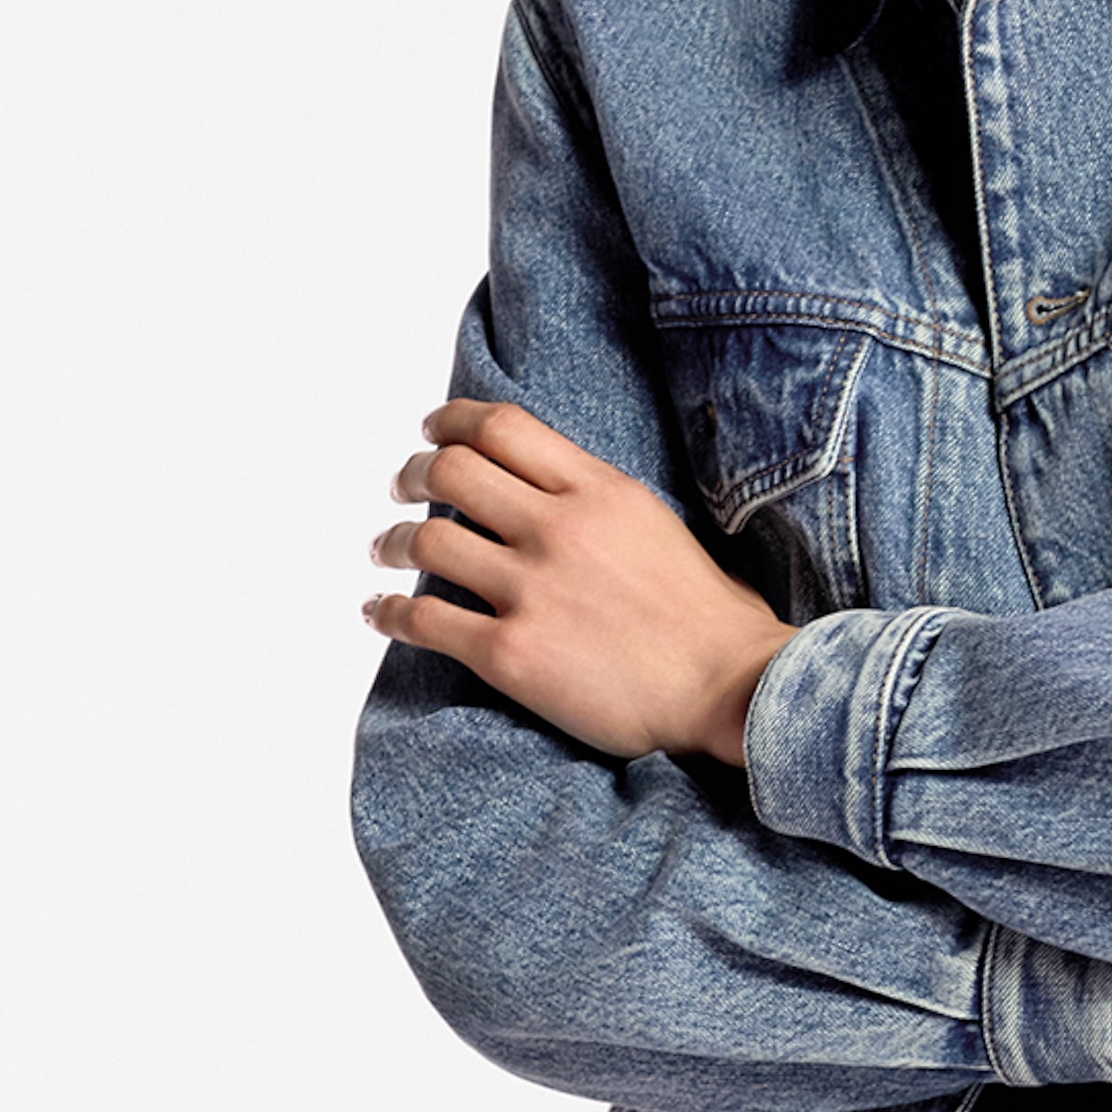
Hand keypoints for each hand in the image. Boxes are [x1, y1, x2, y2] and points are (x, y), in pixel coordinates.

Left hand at [363, 400, 793, 762]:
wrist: (730, 689)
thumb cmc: (713, 621)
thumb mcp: (662, 527)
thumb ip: (605, 506)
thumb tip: (562, 499)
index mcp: (599, 491)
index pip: (503, 427)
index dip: (453, 422)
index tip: (433, 431)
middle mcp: (558, 528)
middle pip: (452, 471)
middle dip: (414, 475)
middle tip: (403, 489)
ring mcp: (530, 589)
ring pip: (427, 540)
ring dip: (392, 542)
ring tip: (385, 550)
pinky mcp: (510, 652)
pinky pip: (424, 620)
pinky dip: (389, 614)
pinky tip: (381, 614)